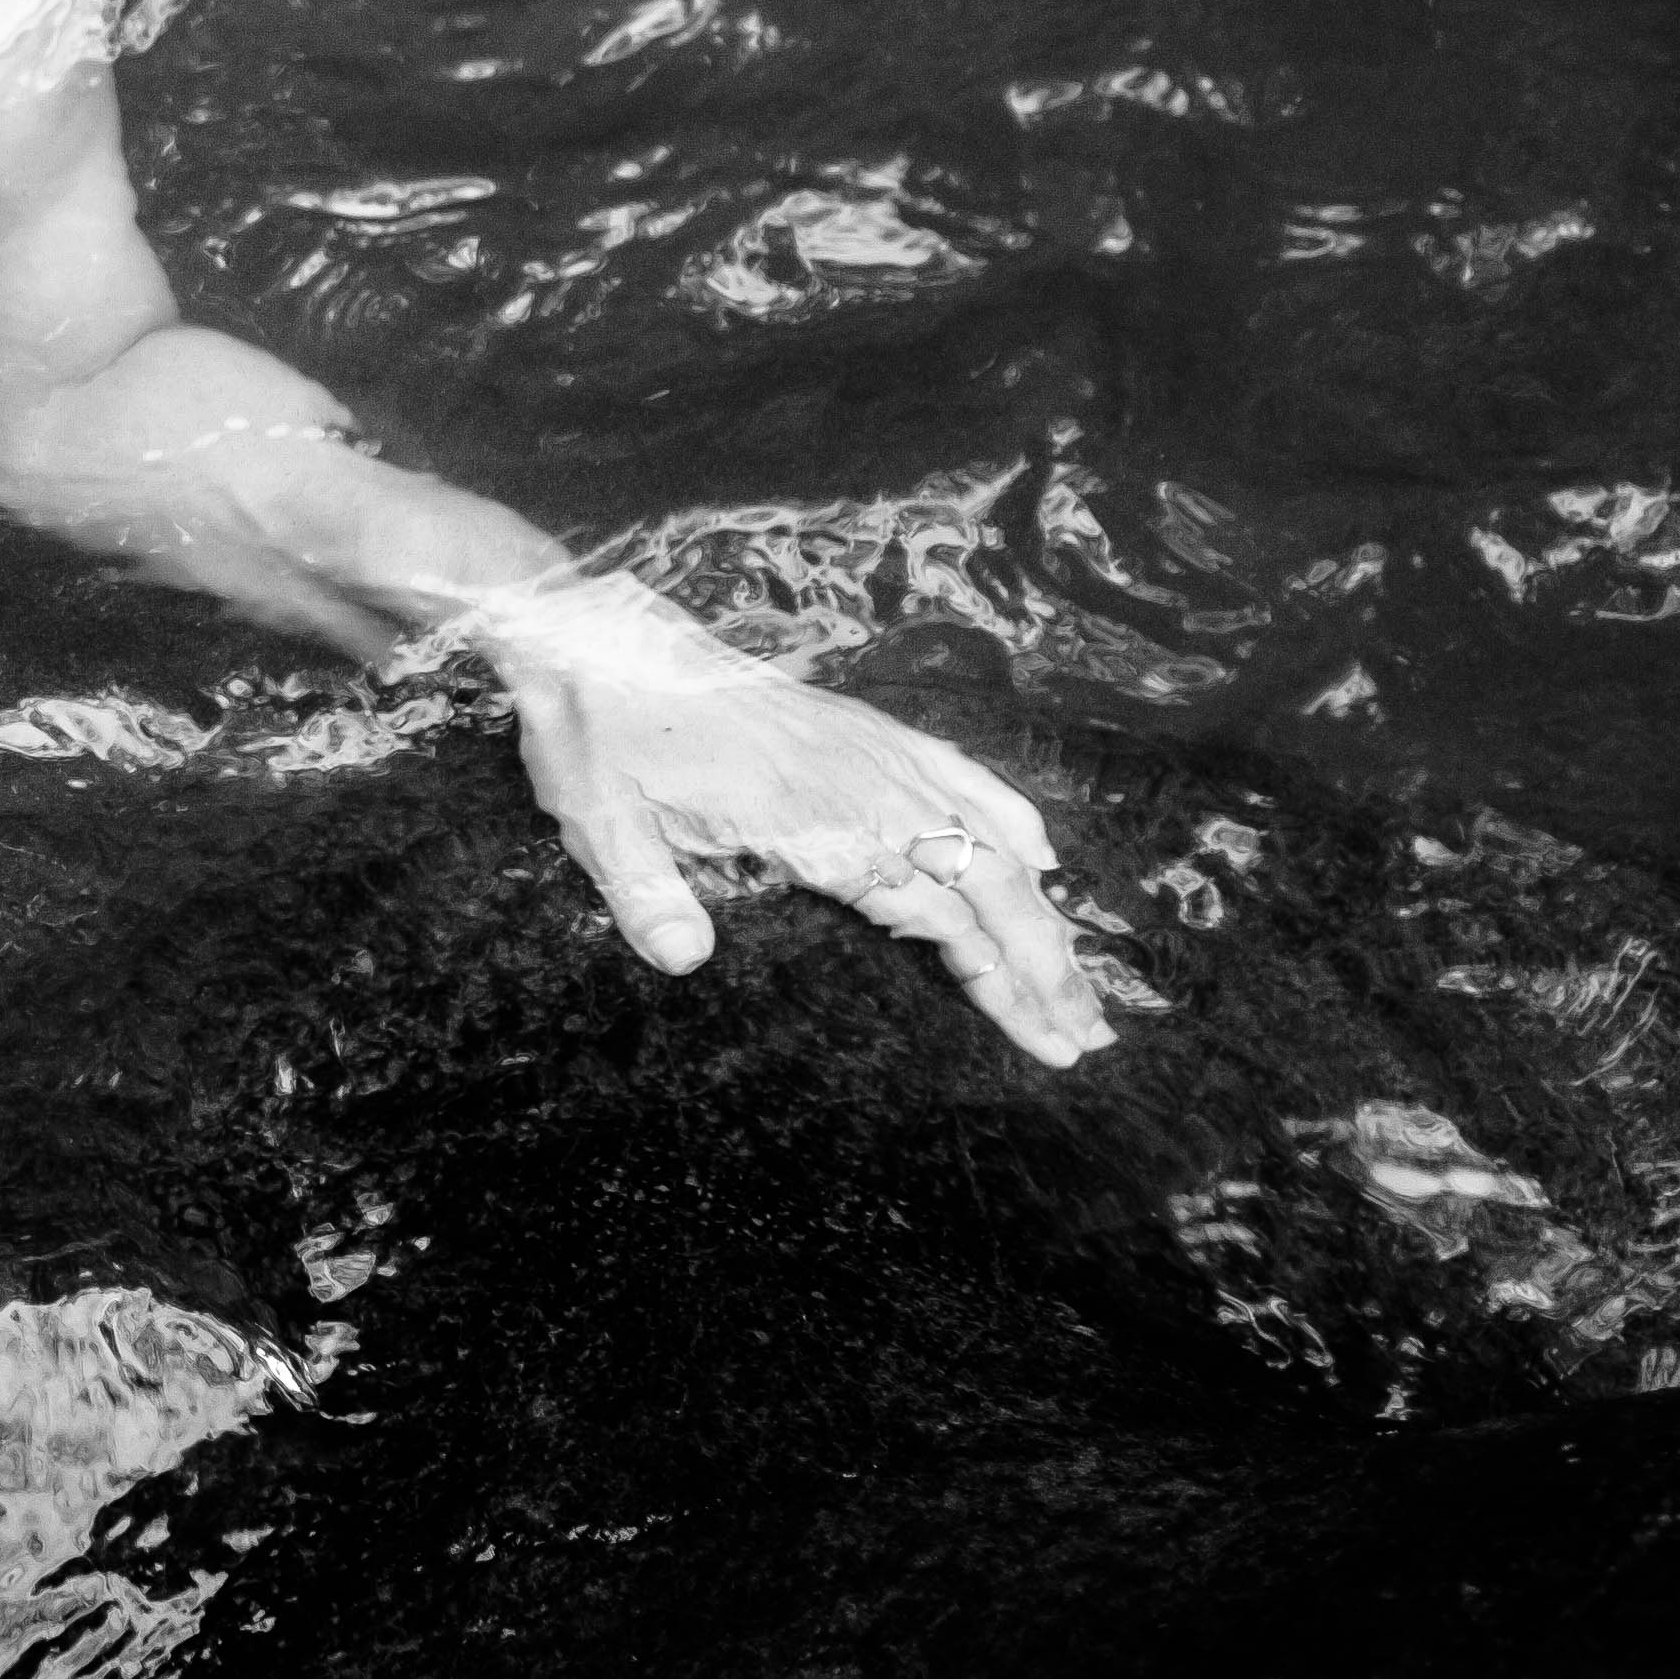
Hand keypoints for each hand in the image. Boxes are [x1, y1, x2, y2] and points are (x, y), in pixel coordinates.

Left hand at [484, 580, 1110, 1067]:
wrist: (588, 639)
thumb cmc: (596, 737)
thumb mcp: (601, 820)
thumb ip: (646, 894)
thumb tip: (684, 962)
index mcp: (810, 810)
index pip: (931, 907)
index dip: (995, 976)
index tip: (1042, 1038)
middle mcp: (860, 777)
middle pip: (984, 879)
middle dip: (1047, 962)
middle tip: (1092, 1038)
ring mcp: (868, 747)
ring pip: (985, 833)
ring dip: (1041, 910)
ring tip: (1082, 980)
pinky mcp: (858, 726)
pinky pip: (957, 770)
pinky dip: (1010, 815)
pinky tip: (1042, 856)